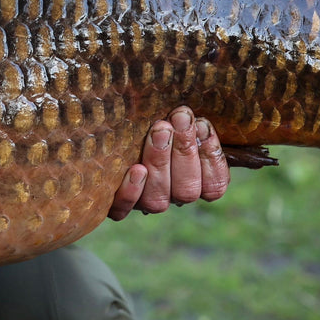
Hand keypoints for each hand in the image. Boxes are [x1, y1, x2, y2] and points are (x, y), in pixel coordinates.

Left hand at [108, 105, 228, 220]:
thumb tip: (197, 110)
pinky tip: (136, 169)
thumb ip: (192, 120)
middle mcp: (171, 196)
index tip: (203, 124)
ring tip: (159, 130)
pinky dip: (131, 191)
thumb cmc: (153, 118)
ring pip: (157, 200)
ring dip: (160, 163)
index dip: (211, 157)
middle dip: (185, 151)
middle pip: (186, 191)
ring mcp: (143, 202)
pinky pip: (123, 209)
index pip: (214, 185)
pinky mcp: (114, 204)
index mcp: (196, 182)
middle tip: (180, 119)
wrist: (106, 128)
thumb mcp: (179, 119)